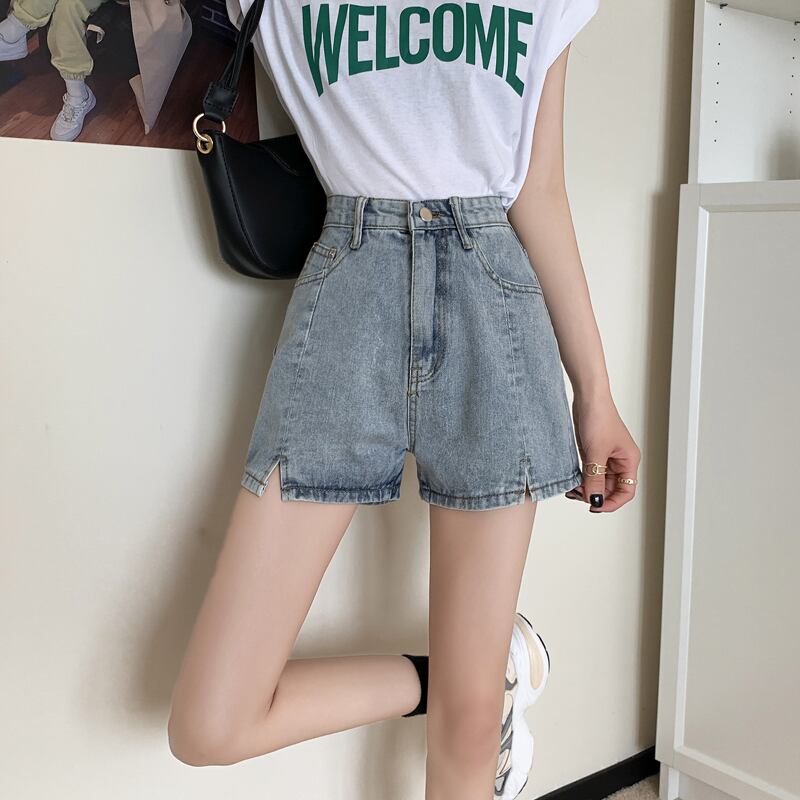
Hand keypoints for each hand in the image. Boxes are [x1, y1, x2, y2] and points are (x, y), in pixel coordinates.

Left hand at [565, 393, 639, 512]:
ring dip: (586, 488)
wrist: (587, 396)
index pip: (626, 491)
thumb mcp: (595, 451)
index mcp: (629, 461)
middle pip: (610, 489)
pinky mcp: (594, 453)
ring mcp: (606, 457)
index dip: (611, 503)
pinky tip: (571, 482)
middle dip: (594, 495)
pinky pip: (590, 473)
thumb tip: (594, 501)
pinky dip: (581, 479)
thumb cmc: (598, 417)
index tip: (594, 507)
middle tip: (576, 495)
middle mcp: (620, 461)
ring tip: (571, 489)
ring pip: (598, 482)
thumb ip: (594, 478)